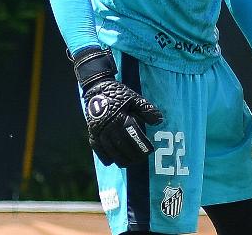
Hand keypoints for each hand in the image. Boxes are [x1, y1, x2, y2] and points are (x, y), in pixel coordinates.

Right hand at [73, 47, 162, 166]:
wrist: (97, 88)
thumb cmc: (118, 93)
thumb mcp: (134, 98)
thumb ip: (146, 109)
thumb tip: (159, 120)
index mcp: (120, 117)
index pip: (132, 136)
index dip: (141, 145)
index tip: (149, 151)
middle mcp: (108, 126)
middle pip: (121, 146)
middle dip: (132, 155)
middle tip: (142, 159)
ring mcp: (99, 131)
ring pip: (110, 150)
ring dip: (120, 158)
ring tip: (129, 163)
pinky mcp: (92, 132)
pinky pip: (97, 149)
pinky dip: (105, 156)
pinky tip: (112, 161)